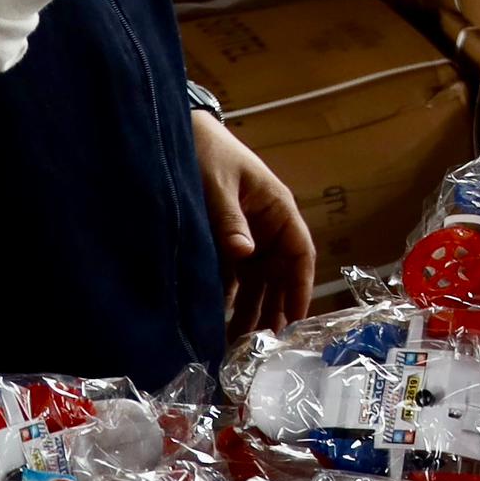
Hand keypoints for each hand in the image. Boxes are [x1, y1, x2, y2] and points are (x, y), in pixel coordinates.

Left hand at [192, 110, 315, 337]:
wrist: (178, 134)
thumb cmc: (208, 151)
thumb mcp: (217, 183)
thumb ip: (229, 219)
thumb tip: (244, 254)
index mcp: (277, 210)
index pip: (300, 254)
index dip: (301, 288)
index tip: (295, 320)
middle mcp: (266, 229)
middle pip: (279, 277)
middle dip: (274, 310)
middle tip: (262, 346)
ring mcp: (246, 238)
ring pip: (256, 283)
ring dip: (251, 311)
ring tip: (239, 345)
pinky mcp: (223, 245)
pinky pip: (232, 278)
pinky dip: (229, 301)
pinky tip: (220, 324)